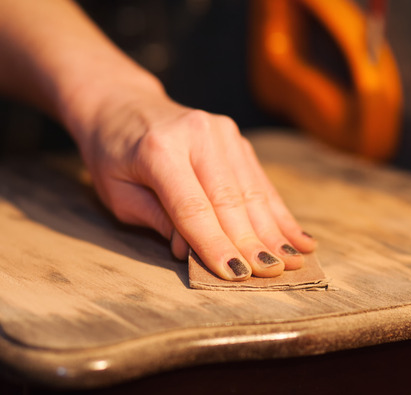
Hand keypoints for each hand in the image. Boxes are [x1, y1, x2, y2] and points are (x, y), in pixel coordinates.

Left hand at [73, 89, 316, 280]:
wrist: (120, 103)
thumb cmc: (112, 155)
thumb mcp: (119, 195)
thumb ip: (159, 221)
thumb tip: (193, 254)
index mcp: (159, 149)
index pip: (193, 207)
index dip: (215, 244)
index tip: (235, 275)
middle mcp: (197, 134)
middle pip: (230, 200)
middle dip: (252, 243)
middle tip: (271, 275)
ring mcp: (221, 132)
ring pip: (253, 192)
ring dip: (275, 231)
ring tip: (294, 263)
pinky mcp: (235, 138)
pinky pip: (260, 181)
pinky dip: (279, 213)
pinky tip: (298, 238)